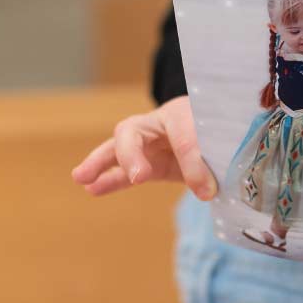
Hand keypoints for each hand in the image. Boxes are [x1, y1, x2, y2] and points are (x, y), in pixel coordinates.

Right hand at [71, 96, 217, 199]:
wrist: (222, 132)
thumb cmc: (218, 130)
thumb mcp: (218, 142)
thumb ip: (209, 163)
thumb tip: (204, 191)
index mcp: (180, 111)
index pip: (180, 133)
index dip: (191, 160)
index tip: (205, 188)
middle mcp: (158, 125)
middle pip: (132, 132)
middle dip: (130, 154)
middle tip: (138, 176)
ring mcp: (149, 145)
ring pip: (118, 150)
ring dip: (100, 163)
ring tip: (80, 177)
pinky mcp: (149, 165)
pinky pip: (124, 173)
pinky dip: (109, 180)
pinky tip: (92, 189)